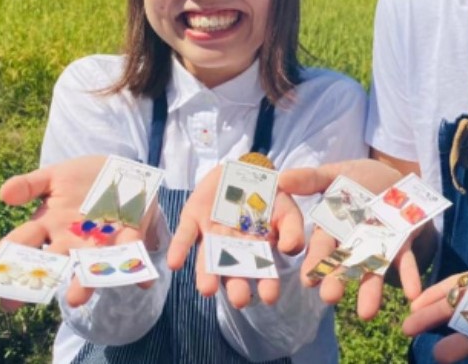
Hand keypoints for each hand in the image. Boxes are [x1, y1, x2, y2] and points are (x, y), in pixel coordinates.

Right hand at [0, 155, 157, 310]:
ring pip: (90, 265)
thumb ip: (30, 185)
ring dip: (84, 282)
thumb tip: (4, 193)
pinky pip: (132, 251)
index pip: (19, 245)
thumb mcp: (55, 175)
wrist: (123, 170)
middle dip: (39, 280)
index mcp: (49, 226)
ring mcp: (100, 241)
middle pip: (53, 264)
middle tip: (17, 302)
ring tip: (76, 298)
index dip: (0, 260)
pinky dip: (136, 265)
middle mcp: (71, 241)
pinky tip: (142, 280)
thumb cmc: (84, 178)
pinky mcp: (130, 234)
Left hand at [166, 163, 304, 308]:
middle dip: (236, 286)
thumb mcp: (285, 208)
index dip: (267, 283)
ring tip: (208, 289)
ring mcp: (211, 236)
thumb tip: (290, 249)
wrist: (243, 167)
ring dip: (206, 274)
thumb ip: (292, 228)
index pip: (263, 270)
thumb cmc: (268, 193)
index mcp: (257, 248)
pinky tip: (175, 263)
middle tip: (240, 299)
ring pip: (207, 259)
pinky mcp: (192, 220)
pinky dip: (179, 249)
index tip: (269, 296)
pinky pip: (185, 236)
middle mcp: (232, 249)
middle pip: (234, 270)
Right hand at [278, 158, 424, 318]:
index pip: (321, 248)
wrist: (395, 177)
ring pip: (373, 270)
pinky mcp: (404, 244)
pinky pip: (406, 262)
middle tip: (330, 297)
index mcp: (333, 228)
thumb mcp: (335, 174)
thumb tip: (282, 177)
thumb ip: (311, 179)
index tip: (307, 279)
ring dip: (370, 291)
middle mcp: (354, 243)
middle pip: (344, 264)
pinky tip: (413, 293)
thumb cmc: (359, 178)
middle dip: (337, 280)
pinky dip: (409, 277)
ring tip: (368, 313)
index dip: (314, 262)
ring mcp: (379, 246)